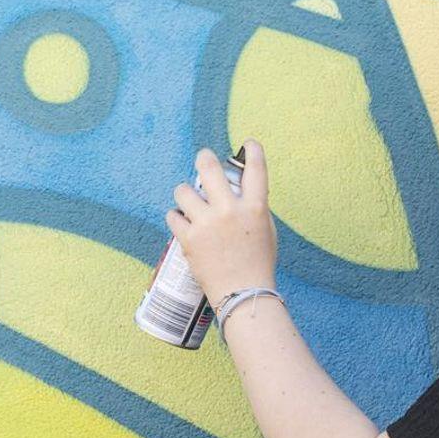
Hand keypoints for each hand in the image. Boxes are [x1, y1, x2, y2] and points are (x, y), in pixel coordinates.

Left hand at [166, 139, 277, 307]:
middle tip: (203, 158)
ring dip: (184, 194)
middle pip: (209, 169)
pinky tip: (182, 222)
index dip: (252, 151)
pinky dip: (176, 218)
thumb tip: (237, 189)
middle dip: (204, 158)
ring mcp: (207, 224)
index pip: (256, 170)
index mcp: (255, 208)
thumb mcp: (266, 231)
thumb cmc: (258, 263)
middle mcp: (230, 211)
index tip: (248, 144)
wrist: (243, 293)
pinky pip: (173, 216)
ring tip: (188, 201)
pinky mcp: (189, 239)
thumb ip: (252, 208)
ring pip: (183, 191)